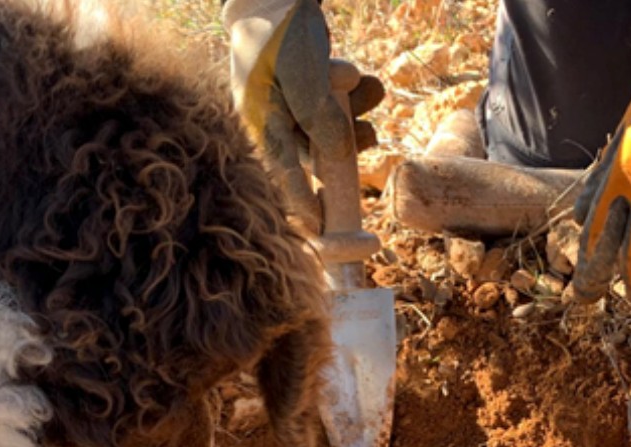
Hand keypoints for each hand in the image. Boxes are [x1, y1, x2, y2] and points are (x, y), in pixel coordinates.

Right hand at [225, 0, 383, 231]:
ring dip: (356, 121)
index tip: (327, 230)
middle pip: (314, 161)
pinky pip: (335, 114)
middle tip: (370, 139)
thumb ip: (321, 118)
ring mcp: (289, 112)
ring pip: (330, 136)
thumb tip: (340, 157)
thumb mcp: (302, 76)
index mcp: (259, 125)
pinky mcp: (306, 99)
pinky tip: (366, 83)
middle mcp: (272, 125)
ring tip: (371, 88)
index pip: (284, 178)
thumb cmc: (283, 31)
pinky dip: (355, 102)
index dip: (306, 207)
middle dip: (346, 150)